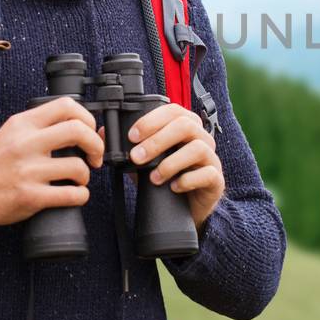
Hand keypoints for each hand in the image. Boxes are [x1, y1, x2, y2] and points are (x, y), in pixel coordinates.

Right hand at [0, 96, 104, 233]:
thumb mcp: (11, 134)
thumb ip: (41, 127)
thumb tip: (83, 127)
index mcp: (23, 124)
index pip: (66, 106)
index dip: (87, 118)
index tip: (90, 131)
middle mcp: (26, 143)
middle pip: (79, 131)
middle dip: (96, 145)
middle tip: (94, 156)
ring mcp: (28, 170)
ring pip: (79, 167)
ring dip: (86, 175)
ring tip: (77, 179)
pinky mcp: (30, 196)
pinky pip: (72, 195)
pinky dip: (81, 196)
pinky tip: (74, 194)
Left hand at [119, 103, 224, 231]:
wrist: (186, 208)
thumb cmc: (167, 178)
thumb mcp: (144, 161)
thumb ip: (128, 147)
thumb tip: (103, 133)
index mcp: (185, 127)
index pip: (173, 111)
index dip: (152, 120)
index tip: (131, 136)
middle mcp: (201, 138)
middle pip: (185, 126)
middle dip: (157, 141)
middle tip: (136, 157)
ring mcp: (211, 158)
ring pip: (197, 148)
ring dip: (170, 163)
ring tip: (153, 178)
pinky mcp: (216, 180)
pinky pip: (207, 174)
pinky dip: (187, 180)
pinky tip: (173, 187)